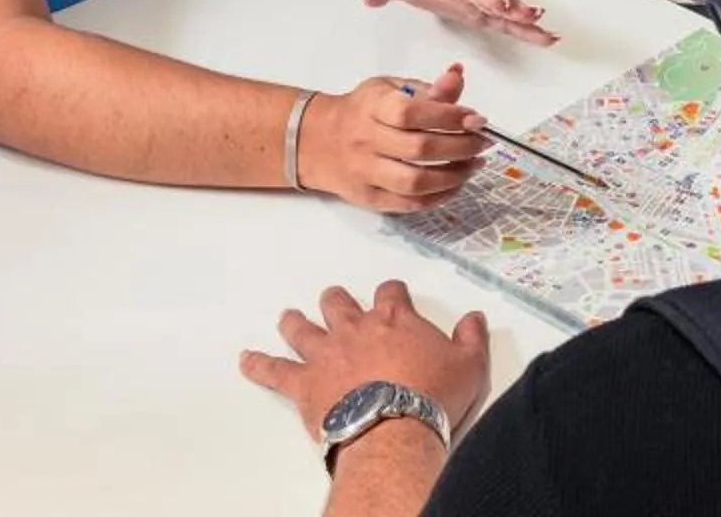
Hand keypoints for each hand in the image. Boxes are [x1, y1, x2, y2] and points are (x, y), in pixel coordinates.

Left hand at [242, 280, 490, 448]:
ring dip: (295, 322)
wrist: (393, 429)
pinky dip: (258, 364)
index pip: (390, 292)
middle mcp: (355, 328)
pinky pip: (273, 370)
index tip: (392, 296)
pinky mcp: (303, 384)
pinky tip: (245, 360)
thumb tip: (474, 317)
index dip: (391, 293)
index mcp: (394, 319)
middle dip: (336, 300)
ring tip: (288, 316)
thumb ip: (471, 337)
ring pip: (303, 329)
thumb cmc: (432, 396)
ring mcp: (325, 354)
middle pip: (339, 303)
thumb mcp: (469, 365)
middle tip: (333, 299)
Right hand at [297, 67, 490, 211]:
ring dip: (454, 176)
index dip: (449, 116)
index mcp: (372, 107)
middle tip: (484, 143)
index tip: (478, 119)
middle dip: (461, 147)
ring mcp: (365, 173)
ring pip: (415, 182)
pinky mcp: (368, 198)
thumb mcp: (390, 88)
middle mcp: (365, 141)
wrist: (317, 142)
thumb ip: (426, 88)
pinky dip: (438, 197)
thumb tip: (456, 76)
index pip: (412, 113)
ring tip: (475, 165)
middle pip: (419, 149)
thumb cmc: (363, 110)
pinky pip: (408, 204)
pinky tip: (456, 184)